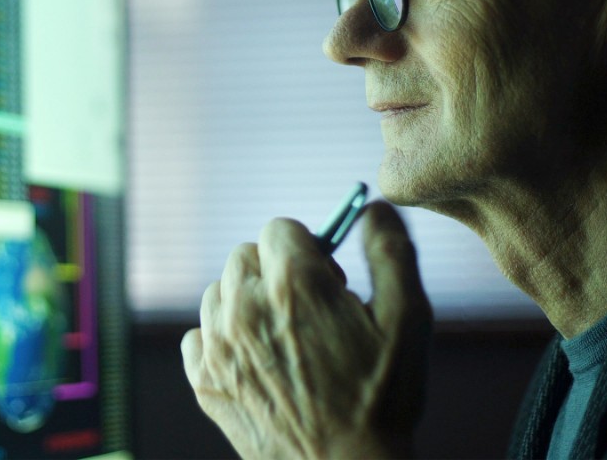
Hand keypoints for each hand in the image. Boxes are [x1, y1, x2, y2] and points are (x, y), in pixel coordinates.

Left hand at [181, 202, 431, 458]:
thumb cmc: (382, 399)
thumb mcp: (408, 319)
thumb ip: (391, 251)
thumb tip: (375, 207)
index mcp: (293, 283)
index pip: (280, 228)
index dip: (309, 250)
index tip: (328, 281)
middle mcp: (245, 306)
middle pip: (246, 255)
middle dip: (276, 271)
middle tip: (310, 310)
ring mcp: (218, 345)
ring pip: (220, 292)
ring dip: (247, 303)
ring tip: (285, 338)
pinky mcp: (204, 380)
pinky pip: (198, 335)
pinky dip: (221, 340)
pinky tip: (257, 362)